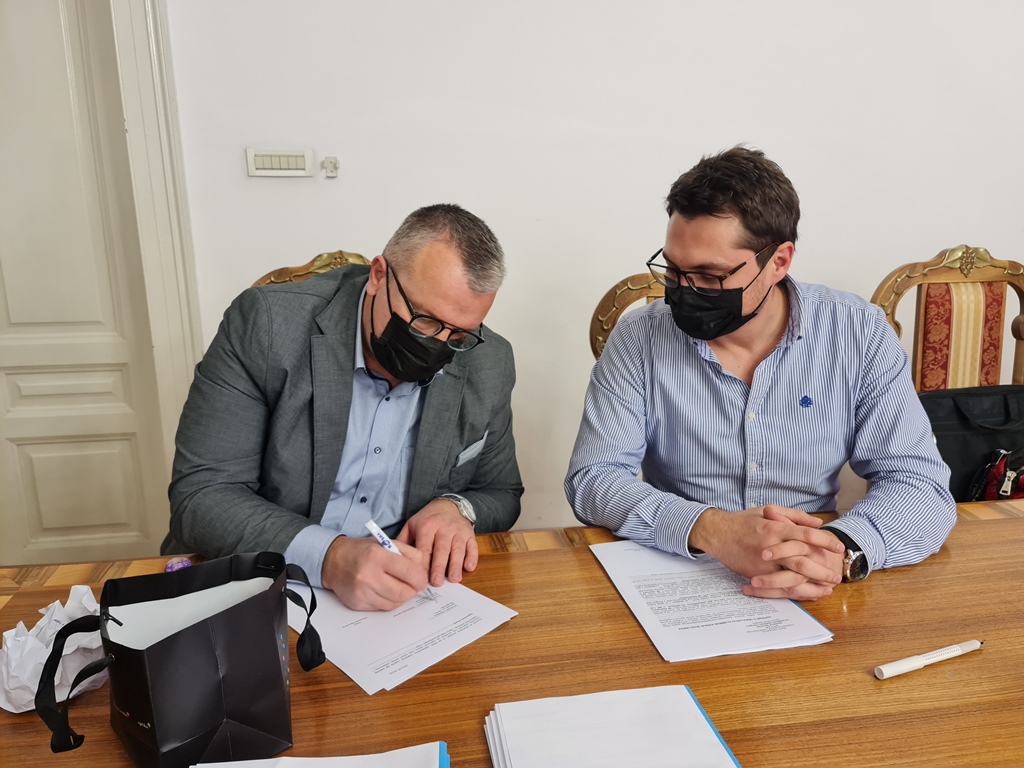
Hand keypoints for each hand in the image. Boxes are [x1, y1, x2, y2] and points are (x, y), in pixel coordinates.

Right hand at [321, 535, 428, 610]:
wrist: (334, 561)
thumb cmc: (363, 551)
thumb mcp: (387, 543)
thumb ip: (409, 553)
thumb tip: (424, 571)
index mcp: (377, 556)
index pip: (409, 572)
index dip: (420, 578)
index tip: (422, 579)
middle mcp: (368, 575)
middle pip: (404, 592)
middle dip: (413, 590)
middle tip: (414, 585)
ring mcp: (362, 592)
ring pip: (395, 603)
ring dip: (402, 596)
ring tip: (400, 586)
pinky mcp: (358, 603)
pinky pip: (383, 608)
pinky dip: (390, 601)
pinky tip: (387, 591)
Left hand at [396, 498, 477, 586]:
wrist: (448, 505)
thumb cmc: (427, 520)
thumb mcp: (412, 525)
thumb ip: (403, 542)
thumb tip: (394, 560)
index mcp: (427, 526)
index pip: (424, 548)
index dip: (423, 564)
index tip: (420, 578)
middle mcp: (443, 528)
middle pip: (441, 549)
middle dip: (439, 566)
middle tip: (436, 582)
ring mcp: (458, 531)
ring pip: (458, 549)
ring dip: (456, 565)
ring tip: (453, 579)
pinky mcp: (469, 534)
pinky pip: (472, 546)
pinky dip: (472, 557)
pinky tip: (468, 568)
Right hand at [689, 505, 843, 600]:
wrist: (717, 533)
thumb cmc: (744, 521)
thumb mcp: (768, 510)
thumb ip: (795, 515)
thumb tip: (817, 523)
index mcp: (776, 527)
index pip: (806, 535)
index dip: (825, 541)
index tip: (839, 547)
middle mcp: (771, 546)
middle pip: (802, 561)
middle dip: (822, 571)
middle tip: (836, 576)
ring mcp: (763, 563)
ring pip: (791, 578)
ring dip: (811, 586)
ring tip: (826, 590)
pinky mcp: (756, 574)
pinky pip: (779, 586)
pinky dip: (794, 592)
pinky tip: (807, 594)